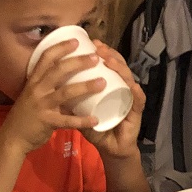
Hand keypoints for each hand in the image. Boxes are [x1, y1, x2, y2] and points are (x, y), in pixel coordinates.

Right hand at [0, 39, 106, 154]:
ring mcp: (41, 106)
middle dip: (78, 61)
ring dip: (86, 86)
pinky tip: (96, 119)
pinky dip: (82, 120)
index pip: (46, 58)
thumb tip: (68, 77)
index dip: (61, 47)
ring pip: (66, 92)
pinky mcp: (47, 122)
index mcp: (33, 82)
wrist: (12, 139)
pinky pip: (68, 121)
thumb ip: (47, 87)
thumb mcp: (32, 96)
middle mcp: (37, 90)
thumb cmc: (25, 116)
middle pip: (58, 70)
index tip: (76, 41)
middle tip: (96, 57)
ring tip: (102, 82)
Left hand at [80, 40, 145, 160]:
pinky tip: (132, 85)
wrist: (110, 149)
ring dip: (120, 68)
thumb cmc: (97, 129)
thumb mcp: (80, 112)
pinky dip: (135, 92)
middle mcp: (122, 88)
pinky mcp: (136, 113)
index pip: (108, 64)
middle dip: (109, 54)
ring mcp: (130, 98)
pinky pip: (138, 100)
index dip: (101, 52)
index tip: (90, 42)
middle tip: (98, 47)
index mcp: (110, 85)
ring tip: (109, 61)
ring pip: (128, 78)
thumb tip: (53, 85)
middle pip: (119, 66)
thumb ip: (70, 100)